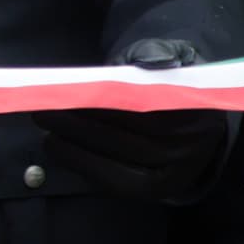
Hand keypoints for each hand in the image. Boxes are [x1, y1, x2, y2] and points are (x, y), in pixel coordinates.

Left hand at [36, 38, 234, 201]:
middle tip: (43, 109)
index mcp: (200, 108)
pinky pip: (118, 182)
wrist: (187, 120)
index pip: (152, 109)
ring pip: (124, 162)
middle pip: (136, 139)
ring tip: (44, 125)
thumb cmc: (166, 81)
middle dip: (85, 123)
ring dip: (77, 143)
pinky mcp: (156, 190)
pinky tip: (57, 146)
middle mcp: (196, 146)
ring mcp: (179, 173)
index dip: (110, 102)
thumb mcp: (168, 58)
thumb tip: (143, 60)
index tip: (73, 90)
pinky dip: (84, 164)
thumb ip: (155, 53)